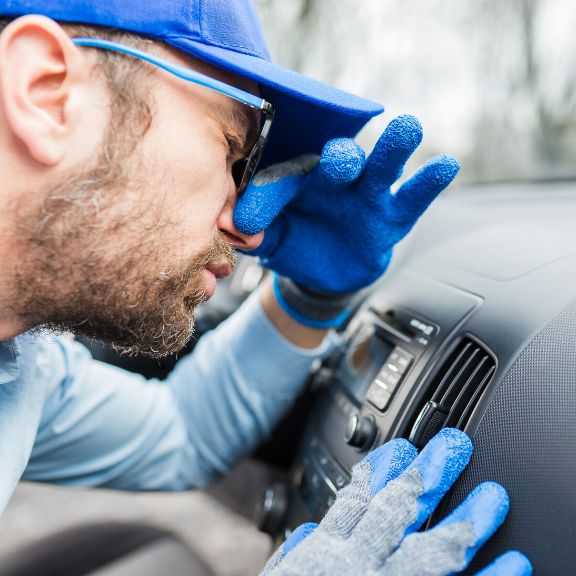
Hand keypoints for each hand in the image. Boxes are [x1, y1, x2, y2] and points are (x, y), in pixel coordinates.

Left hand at [234, 114, 459, 292]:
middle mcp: (336, 180)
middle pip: (341, 158)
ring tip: (409, 128)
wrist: (321, 271)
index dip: (267, 198)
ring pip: (382, 168)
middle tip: (342, 159)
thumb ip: (256, 229)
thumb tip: (237, 227)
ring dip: (393, 150)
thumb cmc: (294, 242)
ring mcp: (367, 195)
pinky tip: (447, 164)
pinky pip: (412, 199)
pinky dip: (428, 183)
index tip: (249, 222)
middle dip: (342, 157)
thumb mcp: (270, 238)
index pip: (283, 179)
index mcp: (299, 179)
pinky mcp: (392, 217)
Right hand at [260, 429, 530, 575]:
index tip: (405, 448)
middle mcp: (357, 567)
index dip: (383, 470)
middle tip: (454, 448)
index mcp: (325, 556)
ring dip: (465, 522)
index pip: (358, 499)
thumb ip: (293, 554)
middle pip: (399, 513)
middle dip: (429, 477)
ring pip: (432, 552)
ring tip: (493, 497)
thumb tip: (310, 530)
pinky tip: (515, 563)